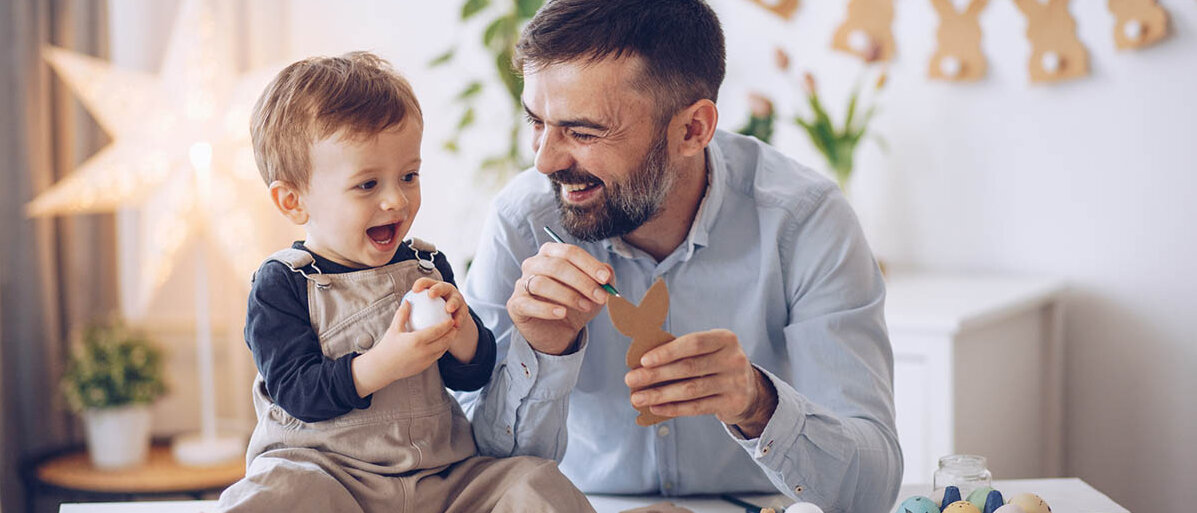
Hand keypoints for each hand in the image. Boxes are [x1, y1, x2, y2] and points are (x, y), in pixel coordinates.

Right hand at [351, 299, 454, 397]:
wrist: (382, 368)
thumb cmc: (387, 346)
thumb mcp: (394, 329)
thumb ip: (402, 314)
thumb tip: (408, 301)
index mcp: (416, 340)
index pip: (437, 331)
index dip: (447, 325)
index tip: (451, 319)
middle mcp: (423, 351)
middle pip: (444, 341)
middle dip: (452, 333)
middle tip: (455, 325)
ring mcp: (425, 360)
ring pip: (442, 350)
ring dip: (449, 342)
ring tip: (451, 334)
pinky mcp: (424, 366)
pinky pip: (437, 356)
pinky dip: (442, 349)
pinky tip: (442, 343)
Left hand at [412, 278, 478, 363]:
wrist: (447, 322)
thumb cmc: (428, 318)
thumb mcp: (420, 312)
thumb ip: (412, 310)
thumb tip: (400, 310)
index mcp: (433, 288)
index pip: (426, 283)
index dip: (421, 284)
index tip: (414, 290)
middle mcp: (445, 291)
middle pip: (442, 287)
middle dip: (437, 288)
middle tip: (431, 294)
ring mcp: (456, 299)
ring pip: (455, 299)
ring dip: (452, 303)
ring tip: (449, 309)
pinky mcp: (464, 309)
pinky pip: (462, 314)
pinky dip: (459, 319)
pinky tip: (455, 326)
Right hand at [507, 242, 613, 354]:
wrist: (560, 332)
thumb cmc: (576, 304)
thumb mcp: (594, 291)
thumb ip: (603, 279)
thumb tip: (608, 273)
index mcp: (552, 254)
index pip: (570, 252)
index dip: (589, 264)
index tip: (606, 279)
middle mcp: (533, 264)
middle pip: (556, 266)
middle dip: (582, 281)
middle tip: (601, 297)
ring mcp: (521, 283)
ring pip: (541, 282)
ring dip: (568, 295)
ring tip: (586, 307)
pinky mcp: (516, 304)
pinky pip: (528, 303)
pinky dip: (547, 308)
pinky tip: (562, 313)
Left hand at [624, 329, 777, 437]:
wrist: (748, 389)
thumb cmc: (716, 363)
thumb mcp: (708, 350)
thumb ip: (683, 352)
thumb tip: (643, 362)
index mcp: (725, 339)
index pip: (693, 343)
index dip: (667, 352)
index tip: (643, 360)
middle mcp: (733, 359)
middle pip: (688, 368)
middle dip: (656, 375)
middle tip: (631, 380)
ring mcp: (734, 383)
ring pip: (690, 390)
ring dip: (660, 395)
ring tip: (638, 398)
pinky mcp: (732, 403)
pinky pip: (697, 407)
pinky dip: (673, 408)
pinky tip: (656, 408)